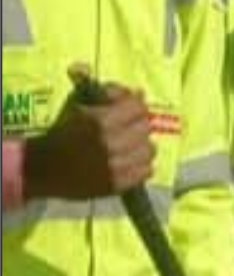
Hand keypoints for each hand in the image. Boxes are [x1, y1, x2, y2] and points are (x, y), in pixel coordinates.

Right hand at [23, 84, 153, 199]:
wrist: (42, 167)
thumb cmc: (60, 133)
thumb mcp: (78, 107)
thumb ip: (109, 96)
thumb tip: (139, 91)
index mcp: (101, 121)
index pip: (138, 107)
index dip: (134, 106)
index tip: (129, 110)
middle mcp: (112, 143)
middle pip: (145, 128)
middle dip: (137, 125)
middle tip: (129, 129)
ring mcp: (116, 166)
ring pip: (149, 150)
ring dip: (141, 146)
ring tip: (130, 147)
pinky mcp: (117, 184)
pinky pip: (146, 171)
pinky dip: (141, 166)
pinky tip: (129, 163)